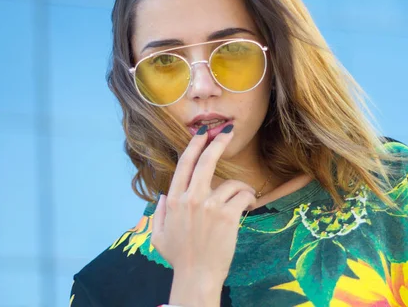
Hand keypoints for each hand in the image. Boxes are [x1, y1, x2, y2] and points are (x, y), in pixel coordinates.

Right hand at [151, 125, 256, 305]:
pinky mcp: (227, 216)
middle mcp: (190, 198)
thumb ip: (158, 213)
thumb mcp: (158, 235)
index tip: (202, 133)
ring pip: (230, 182)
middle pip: (205, 161)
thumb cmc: (179, 258)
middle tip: (226, 131)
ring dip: (241, 187)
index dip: (195, 145)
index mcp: (174, 200)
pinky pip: (243, 195)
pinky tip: (250, 205)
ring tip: (245, 197)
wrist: (196, 277)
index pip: (184, 164)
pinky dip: (249, 198)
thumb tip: (164, 196)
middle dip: (217, 142)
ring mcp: (209, 206)